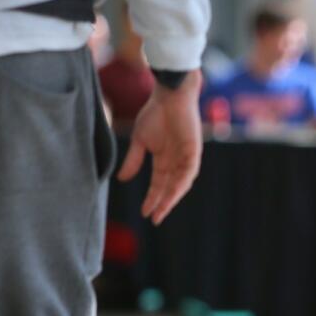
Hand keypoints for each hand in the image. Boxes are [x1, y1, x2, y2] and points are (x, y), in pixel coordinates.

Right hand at [117, 70, 203, 224]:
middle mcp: (176, 162)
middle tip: (155, 219)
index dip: (152, 198)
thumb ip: (133, 161)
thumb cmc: (155, 113)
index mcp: (164, 160)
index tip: (144, 213)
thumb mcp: (140, 141)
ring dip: (171, 197)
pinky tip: (173, 194)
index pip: (159, 184)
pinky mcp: (194, 151)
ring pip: (180, 184)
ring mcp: (186, 157)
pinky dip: (181, 183)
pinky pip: (188, 172)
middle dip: (163, 203)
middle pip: (170, 188)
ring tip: (162, 210)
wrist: (169, 95)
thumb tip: (122, 180)